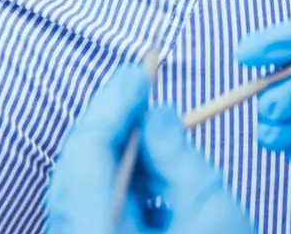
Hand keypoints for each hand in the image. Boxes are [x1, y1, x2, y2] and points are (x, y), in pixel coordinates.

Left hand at [44, 63, 255, 233]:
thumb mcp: (213, 215)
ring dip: (117, 155)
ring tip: (152, 123)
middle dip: (111, 125)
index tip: (138, 73)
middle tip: (139, 83)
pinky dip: (120, 187)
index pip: (85, 154)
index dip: (111, 106)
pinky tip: (150, 170)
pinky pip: (95, 216)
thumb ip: (179, 157)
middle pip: (77, 172)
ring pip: (83, 194)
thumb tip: (157, 114)